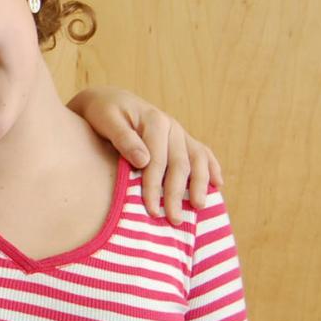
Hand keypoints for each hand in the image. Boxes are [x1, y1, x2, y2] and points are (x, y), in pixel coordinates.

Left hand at [68, 86, 223, 224]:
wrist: (109, 100)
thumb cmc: (103, 113)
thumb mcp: (107, 121)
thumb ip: (124, 139)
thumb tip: (143, 161)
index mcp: (154, 121)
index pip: (157, 160)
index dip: (154, 187)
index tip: (151, 210)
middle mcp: (172, 126)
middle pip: (180, 164)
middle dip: (177, 194)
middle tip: (174, 219)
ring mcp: (180, 133)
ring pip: (197, 159)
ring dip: (200, 184)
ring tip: (199, 208)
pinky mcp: (182, 139)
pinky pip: (203, 153)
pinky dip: (212, 168)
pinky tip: (217, 184)